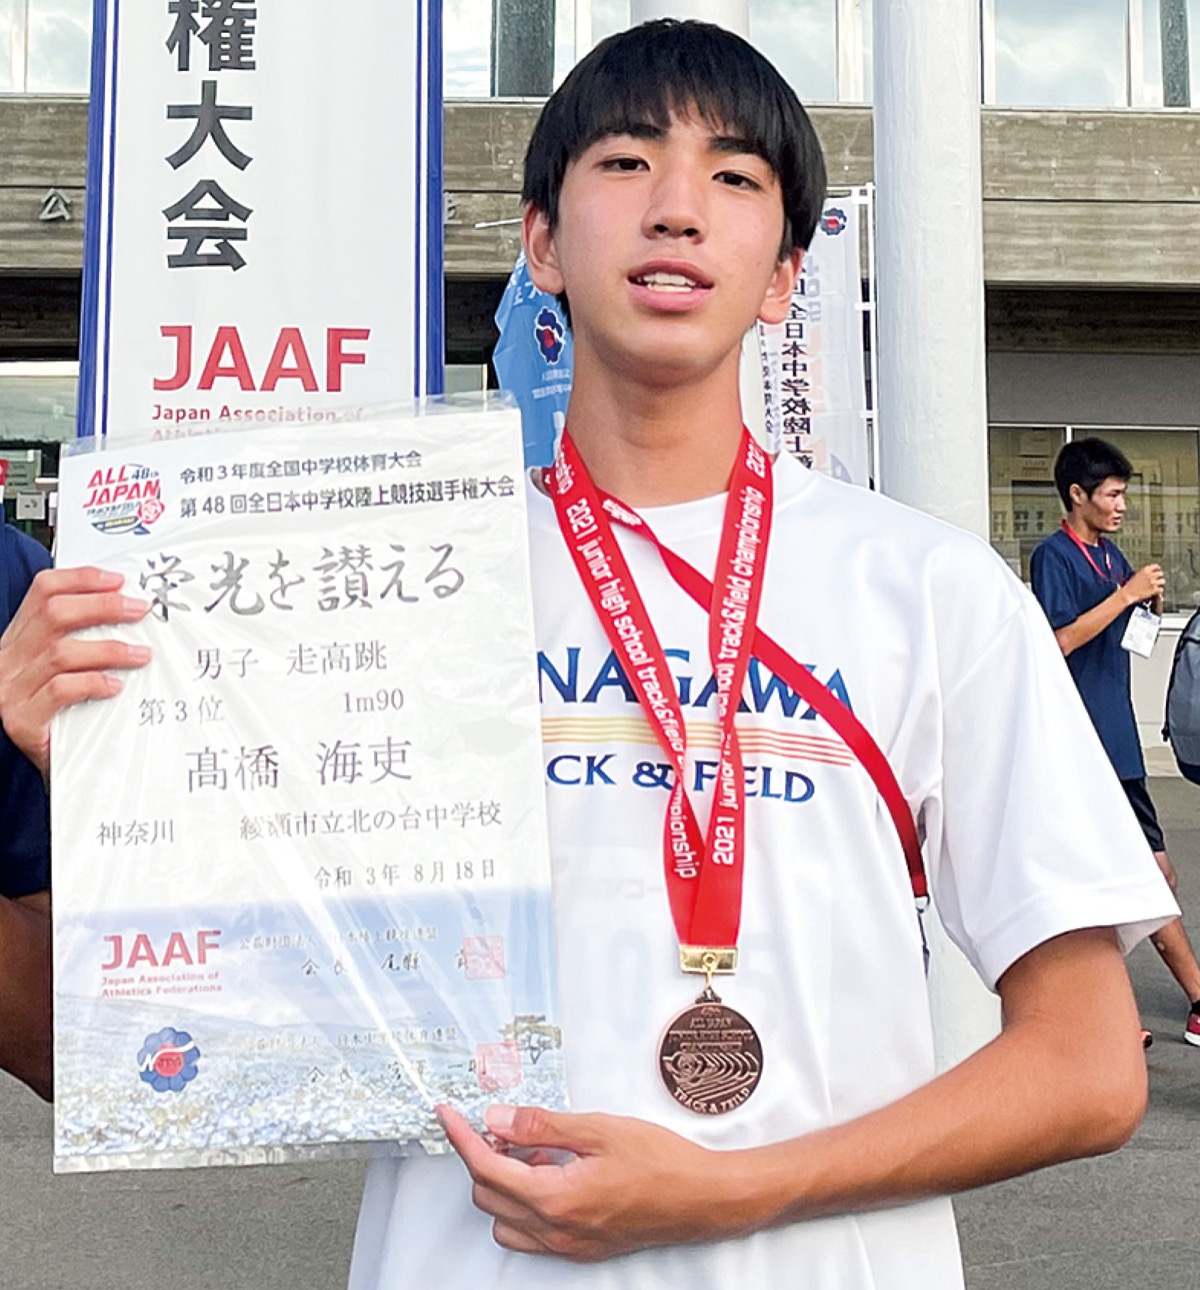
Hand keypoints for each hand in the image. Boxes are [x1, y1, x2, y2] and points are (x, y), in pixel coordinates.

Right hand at [0, 567, 150, 778]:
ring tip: (141, 654)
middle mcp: (10, 659)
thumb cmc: (61, 715)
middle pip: (55, 615)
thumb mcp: (66, 670)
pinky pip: (59, 691)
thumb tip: (135, 613)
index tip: (119, 581)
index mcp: (20, 639)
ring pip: (61, 653)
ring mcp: (11, 689)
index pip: (43, 592)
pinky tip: (115, 686)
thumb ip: (86, 641)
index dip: (81, 580)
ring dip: (109, 649)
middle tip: (140, 611)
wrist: (47, 767)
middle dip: (103, 607)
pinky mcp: (21, 720)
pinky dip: (92, 683)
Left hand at [439, 1103, 753, 1261]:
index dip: (462, 1138)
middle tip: (502, 1123)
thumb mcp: (598, 1129)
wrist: (702, 1198)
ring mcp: (568, 1246)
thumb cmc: (659, 1160)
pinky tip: (551, 1173)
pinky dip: (525, 1201)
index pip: (488, 1168)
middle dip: (484, 1156)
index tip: (448, 1115)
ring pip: (505, 1220)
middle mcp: (556, 1231)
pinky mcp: (580, 1249)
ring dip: (504, 1183)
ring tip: (533, 1151)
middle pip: (489, 1195)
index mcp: (555, 1199)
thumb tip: (496, 1118)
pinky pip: (531, 1233)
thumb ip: (541, 1126)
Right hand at [1125, 563, 1163, 604]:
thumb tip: (1153, 573)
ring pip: (1162, 581)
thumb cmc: (1131, 585)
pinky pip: (1161, 589)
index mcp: (1145, 570)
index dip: (1158, 569)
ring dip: (1160, 584)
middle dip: (1159, 577)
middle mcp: (1150, 575)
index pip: (1156, 566)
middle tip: (1157, 580)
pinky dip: (1159, 591)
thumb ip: (1146, 573)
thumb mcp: (1138, 575)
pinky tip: (1155, 591)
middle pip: (1161, 573)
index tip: (1158, 571)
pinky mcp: (1154, 589)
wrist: (1128, 593)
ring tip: (1156, 586)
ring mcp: (1152, 582)